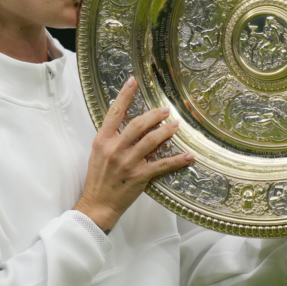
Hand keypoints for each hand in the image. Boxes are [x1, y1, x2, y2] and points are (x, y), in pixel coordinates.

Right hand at [73, 76, 194, 231]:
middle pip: (137, 125)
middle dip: (153, 115)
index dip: (125, 95)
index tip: (133, 81)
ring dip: (165, 131)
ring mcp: (127, 163)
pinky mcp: (139, 177)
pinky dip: (177, 160)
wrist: (97, 204)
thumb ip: (110, 137)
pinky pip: (162, 165)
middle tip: (165, 110)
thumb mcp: (98, 153)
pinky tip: (189, 156)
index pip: (114, 113)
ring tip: (175, 125)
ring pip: (151, 141)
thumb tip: (125, 122)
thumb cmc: (98, 179)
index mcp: (102, 141)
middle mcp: (115, 149)